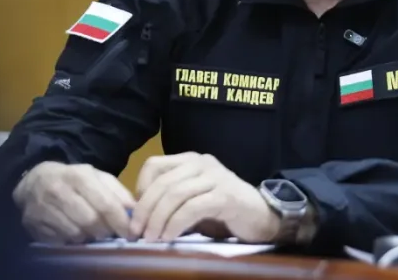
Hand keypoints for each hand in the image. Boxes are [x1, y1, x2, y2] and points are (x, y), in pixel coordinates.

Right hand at [13, 161, 134, 243]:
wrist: (34, 182)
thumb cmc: (73, 180)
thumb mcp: (96, 177)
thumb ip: (117, 191)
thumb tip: (133, 210)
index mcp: (79, 175)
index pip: (105, 203)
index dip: (120, 221)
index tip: (130, 233)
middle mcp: (59, 190)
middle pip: (91, 221)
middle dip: (105, 231)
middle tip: (110, 233)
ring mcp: (43, 208)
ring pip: (76, 233)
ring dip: (89, 236)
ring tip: (92, 231)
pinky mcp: (34, 224)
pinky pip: (60, 240)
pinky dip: (72, 240)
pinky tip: (75, 231)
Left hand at [130, 152, 278, 242]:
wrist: (260, 216)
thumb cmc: (223, 210)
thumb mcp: (192, 200)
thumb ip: (170, 200)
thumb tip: (138, 216)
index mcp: (191, 160)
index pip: (154, 165)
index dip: (140, 189)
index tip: (136, 214)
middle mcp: (203, 163)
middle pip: (163, 182)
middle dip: (145, 210)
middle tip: (137, 233)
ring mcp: (216, 177)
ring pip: (175, 194)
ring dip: (158, 219)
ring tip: (152, 238)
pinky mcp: (226, 195)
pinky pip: (192, 208)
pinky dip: (176, 224)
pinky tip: (170, 237)